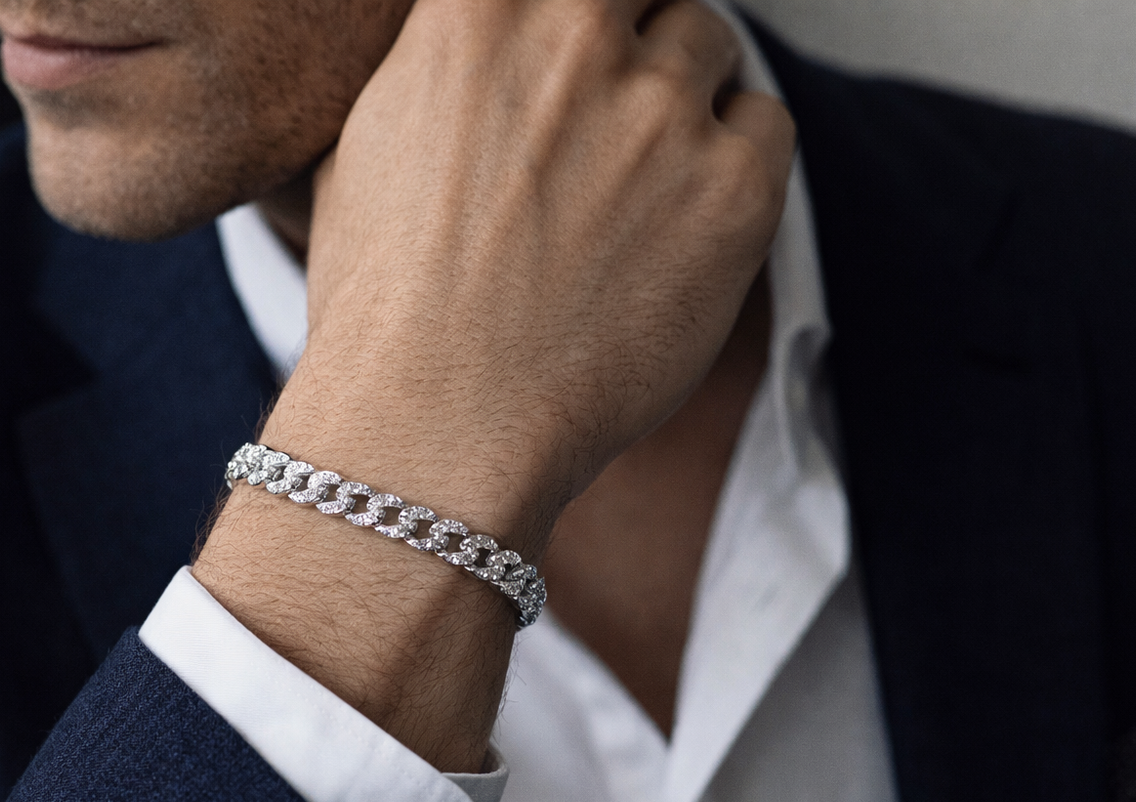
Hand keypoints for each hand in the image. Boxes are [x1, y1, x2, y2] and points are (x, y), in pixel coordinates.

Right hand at [195, 0, 793, 770]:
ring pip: (708, 43)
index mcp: (478, 8)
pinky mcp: (734, 188)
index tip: (586, 45)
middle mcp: (576, 33)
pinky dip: (734, 163)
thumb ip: (444, 61)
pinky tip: (677, 227)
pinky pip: (765, 125)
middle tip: (605, 116)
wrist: (434, 426)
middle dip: (630, 39)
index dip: (583, 14)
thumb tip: (484, 39)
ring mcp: (661, 109)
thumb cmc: (384, 306)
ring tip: (633, 188)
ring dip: (680, 99)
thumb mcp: (369, 142)